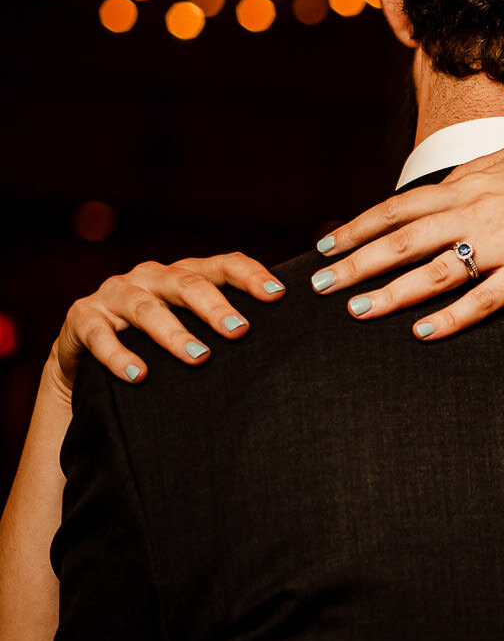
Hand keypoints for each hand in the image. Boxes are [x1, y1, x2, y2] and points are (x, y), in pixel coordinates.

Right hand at [50, 253, 285, 393]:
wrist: (86, 356)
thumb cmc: (155, 342)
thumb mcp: (190, 326)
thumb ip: (224, 324)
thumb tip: (285, 335)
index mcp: (183, 273)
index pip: (223, 265)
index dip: (251, 276)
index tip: (278, 296)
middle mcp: (150, 276)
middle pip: (187, 284)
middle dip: (215, 307)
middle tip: (240, 331)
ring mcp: (114, 294)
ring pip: (146, 309)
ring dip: (173, 334)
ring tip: (199, 357)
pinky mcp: (82, 318)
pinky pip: (100, 335)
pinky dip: (119, 355)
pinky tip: (139, 375)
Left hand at [310, 143, 503, 339]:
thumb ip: (474, 174)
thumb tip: (442, 185)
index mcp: (471, 185)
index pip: (399, 207)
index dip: (358, 227)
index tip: (325, 244)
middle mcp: (478, 211)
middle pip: (402, 240)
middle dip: (355, 263)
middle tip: (319, 286)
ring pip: (434, 271)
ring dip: (391, 293)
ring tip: (357, 311)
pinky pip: (484, 299)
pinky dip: (451, 318)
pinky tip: (424, 333)